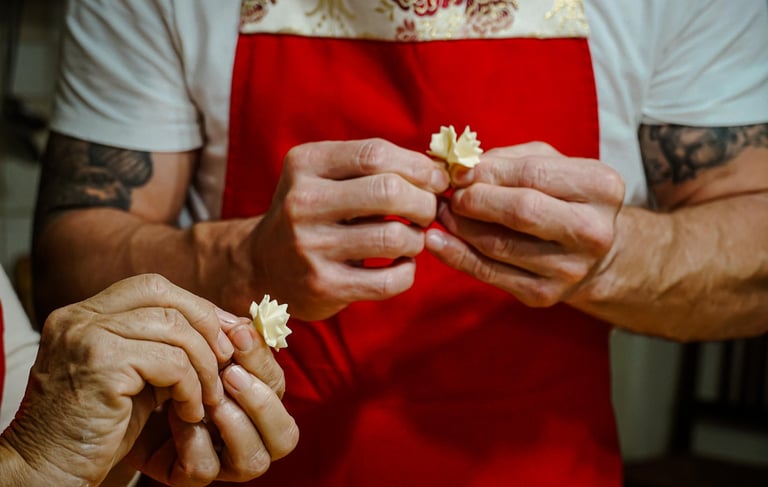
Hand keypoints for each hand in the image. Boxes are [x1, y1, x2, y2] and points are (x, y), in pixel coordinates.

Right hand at [0, 274, 235, 485]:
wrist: (48, 471)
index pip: (152, 287)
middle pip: (165, 296)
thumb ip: (164, 347)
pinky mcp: (102, 365)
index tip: (223, 335)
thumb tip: (223, 327)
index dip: (195, 307)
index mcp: (84, 314)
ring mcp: (87, 337)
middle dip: (206, 326)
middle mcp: (80, 317)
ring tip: (208, 396)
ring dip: (204, 365)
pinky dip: (192, 388)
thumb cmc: (96, 429)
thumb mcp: (135, 376)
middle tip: (226, 359)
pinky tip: (189, 412)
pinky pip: (172, 364)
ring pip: (175, 330)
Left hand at [126, 305, 297, 485]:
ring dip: (234, 424)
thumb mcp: (195, 347)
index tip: (238, 334)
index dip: (264, 362)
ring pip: (254, 460)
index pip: (279, 387)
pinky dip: (195, 441)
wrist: (115, 390)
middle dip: (260, 401)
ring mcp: (222, 459)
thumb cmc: (163, 364)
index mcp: (256, 399)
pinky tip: (176, 417)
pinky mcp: (188, 473)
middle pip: (285, 435)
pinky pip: (206, 467)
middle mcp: (248, 433)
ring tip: (210, 400)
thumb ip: (222, 337)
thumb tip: (245, 323)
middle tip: (230, 374)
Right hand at [247, 138, 449, 320]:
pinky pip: (389, 281)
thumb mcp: (326, 176)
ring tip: (410, 239)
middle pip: (388, 191)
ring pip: (394, 237)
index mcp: (305, 164)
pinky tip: (400, 265)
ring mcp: (310, 247)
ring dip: (417, 239)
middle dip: (424, 202)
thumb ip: (373, 167)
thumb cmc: (313, 212)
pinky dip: (407, 272)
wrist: (263, 264)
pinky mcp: (323, 286)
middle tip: (427, 211)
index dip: (418, 166)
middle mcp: (302, 202)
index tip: (436, 180)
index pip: (375, 154)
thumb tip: (439, 171)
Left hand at [426, 142, 624, 305]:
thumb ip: (508, 160)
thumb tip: (460, 169)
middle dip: (475, 200)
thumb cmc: (562, 197)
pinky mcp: (543, 294)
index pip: (533, 174)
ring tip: (443, 212)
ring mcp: (569, 268)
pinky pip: (488, 273)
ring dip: (460, 226)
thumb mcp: (550, 164)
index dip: (488, 172)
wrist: (591, 253)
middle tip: (451, 194)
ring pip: (498, 244)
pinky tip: (437, 241)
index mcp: (600, 187)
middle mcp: (592, 231)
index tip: (459, 172)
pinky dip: (456, 255)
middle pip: (521, 211)